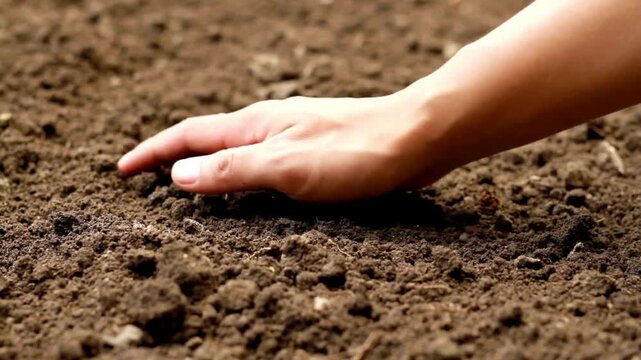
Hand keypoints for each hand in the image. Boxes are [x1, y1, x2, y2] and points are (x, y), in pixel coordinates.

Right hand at [118, 91, 440, 201]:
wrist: (415, 137)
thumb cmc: (355, 151)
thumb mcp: (286, 167)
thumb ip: (233, 171)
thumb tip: (179, 176)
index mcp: (255, 126)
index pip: (189, 137)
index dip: (153, 153)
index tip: (122, 169)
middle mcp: (269, 126)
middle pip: (207, 140)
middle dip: (172, 157)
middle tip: (145, 177)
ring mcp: (292, 136)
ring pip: (235, 151)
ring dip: (206, 166)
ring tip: (186, 184)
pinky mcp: (313, 150)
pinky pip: (262, 161)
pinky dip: (240, 174)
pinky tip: (248, 187)